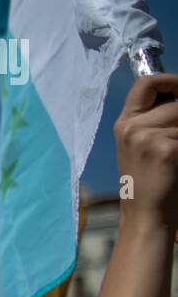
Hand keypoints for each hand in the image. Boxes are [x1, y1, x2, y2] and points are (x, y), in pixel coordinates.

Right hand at [114, 72, 177, 235]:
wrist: (147, 216)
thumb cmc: (150, 184)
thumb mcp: (143, 147)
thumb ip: (157, 122)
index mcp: (124, 124)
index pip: (146, 84)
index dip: (170, 80)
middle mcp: (132, 127)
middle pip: (177, 104)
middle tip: (176, 140)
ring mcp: (147, 138)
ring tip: (175, 156)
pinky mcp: (166, 150)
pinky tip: (177, 166)